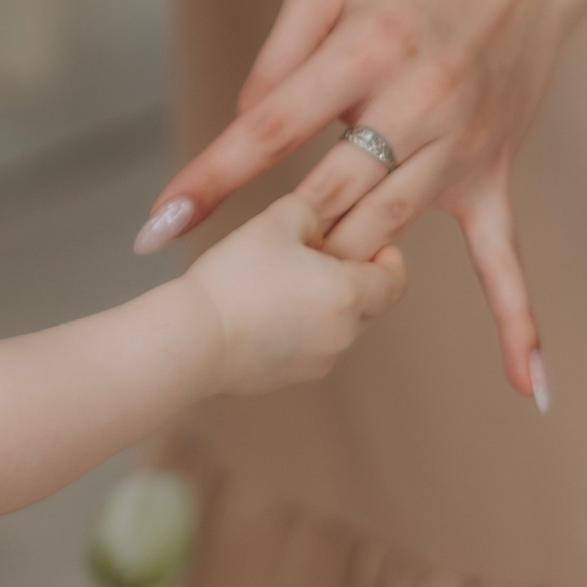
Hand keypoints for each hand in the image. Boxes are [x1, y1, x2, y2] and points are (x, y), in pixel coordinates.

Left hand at [137, 0, 586, 403]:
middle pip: (329, 196)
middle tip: (229, 276)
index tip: (160, 225)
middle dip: (276, 240)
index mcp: (365, 53)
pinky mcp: (492, 172)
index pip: (268, 128)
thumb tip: (245, 123)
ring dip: (338, 266)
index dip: (210, 180)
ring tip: (291, 297)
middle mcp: (417, 105)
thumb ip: (277, 59)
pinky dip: (517, 320)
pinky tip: (525, 383)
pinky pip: (502, 255)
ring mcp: (459, 147)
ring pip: (385, 230)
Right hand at [179, 195, 407, 396]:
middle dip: (349, 281)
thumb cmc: (235, 278)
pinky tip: (255, 312)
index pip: (396, 282)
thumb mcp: (273, 221)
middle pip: (365, 305)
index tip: (374, 246)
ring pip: (332, 328)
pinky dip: (291, 330)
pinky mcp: (284, 379)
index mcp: (349, 294)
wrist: (191, 339)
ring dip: (318, 307)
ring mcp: (314, 363)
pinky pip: (301, 348)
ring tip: (276, 284)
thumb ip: (309, 208)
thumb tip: (318, 215)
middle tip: (316, 259)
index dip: (389, 261)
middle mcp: (342, 335)